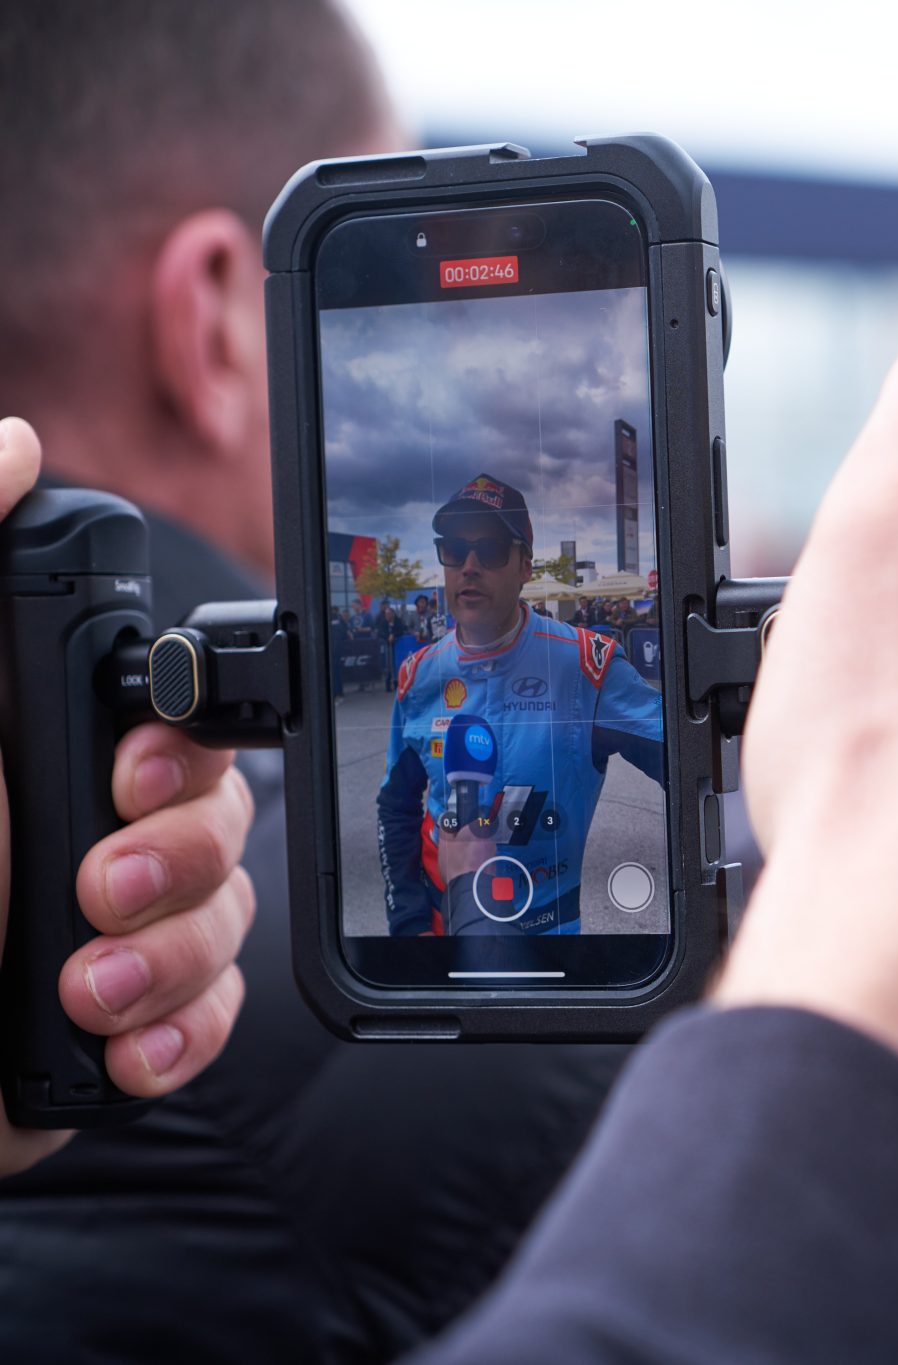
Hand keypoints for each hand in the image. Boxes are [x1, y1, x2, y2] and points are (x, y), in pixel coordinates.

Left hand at [0, 417, 256, 1177]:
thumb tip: (14, 440)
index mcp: (29, 750)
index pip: (173, 721)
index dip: (179, 749)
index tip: (124, 777)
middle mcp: (75, 830)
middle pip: (222, 815)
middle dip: (179, 862)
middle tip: (94, 891)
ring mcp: (104, 931)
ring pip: (231, 915)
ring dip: (173, 958)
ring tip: (84, 989)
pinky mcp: (121, 1023)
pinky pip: (216, 1012)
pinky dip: (184, 1032)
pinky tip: (116, 1048)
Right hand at [438, 818, 493, 881]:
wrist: (469, 886)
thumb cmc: (455, 862)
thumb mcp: (444, 844)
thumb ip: (446, 829)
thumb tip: (447, 822)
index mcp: (477, 829)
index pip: (475, 821)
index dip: (466, 828)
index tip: (458, 835)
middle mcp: (489, 838)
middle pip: (480, 836)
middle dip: (471, 841)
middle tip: (459, 850)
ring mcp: (493, 851)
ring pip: (483, 848)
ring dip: (476, 852)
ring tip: (464, 862)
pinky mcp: (495, 864)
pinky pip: (486, 859)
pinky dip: (480, 862)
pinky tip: (470, 869)